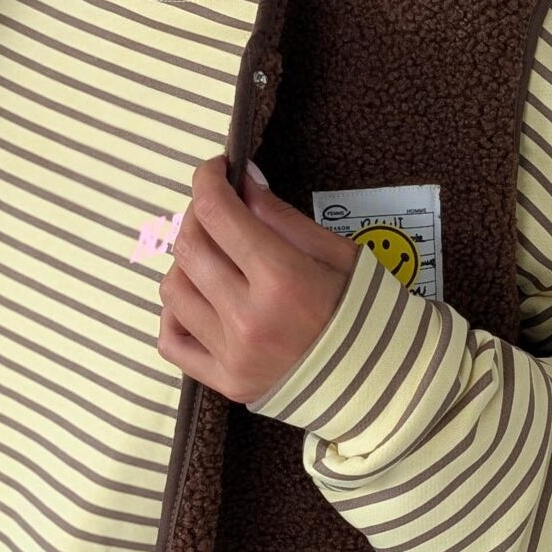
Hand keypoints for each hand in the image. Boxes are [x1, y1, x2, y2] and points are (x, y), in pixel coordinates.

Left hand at [157, 152, 360, 404]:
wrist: (380, 380)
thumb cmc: (364, 311)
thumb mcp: (337, 252)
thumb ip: (281, 217)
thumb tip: (241, 182)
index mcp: (283, 279)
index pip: (218, 213)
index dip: (208, 180)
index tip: (215, 170)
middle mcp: (249, 318)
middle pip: (189, 247)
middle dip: (197, 215)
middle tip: (219, 210)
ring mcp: (232, 355)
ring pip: (173, 290)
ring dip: (187, 264)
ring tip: (216, 260)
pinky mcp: (225, 381)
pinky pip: (171, 341)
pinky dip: (175, 315)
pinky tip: (201, 302)